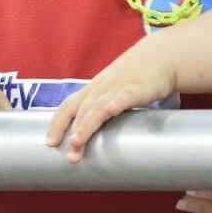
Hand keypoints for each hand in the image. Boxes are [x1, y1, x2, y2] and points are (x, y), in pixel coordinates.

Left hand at [46, 39, 175, 163]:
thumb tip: (96, 140)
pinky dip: (115, 103)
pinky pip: (124, 96)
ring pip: (97, 107)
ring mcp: (117, 87)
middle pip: (80, 111)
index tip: (50, 144)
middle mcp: (101, 88)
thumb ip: (104, 111)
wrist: (161, 55)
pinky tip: (110, 111)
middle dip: (72, 133)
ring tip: (77, 142)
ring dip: (86, 125)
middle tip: (69, 156)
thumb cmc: (135, 77)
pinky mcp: (137, 88)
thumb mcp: (114, 91)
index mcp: (93, 90)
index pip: (68, 106)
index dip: (57, 124)